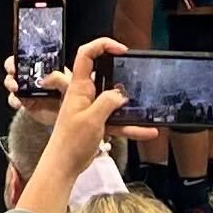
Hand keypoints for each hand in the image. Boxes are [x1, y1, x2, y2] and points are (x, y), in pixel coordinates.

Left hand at [21, 39, 131, 212]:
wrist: (64, 166)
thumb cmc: (70, 141)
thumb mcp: (91, 119)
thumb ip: (108, 102)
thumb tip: (121, 94)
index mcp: (79, 88)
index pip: (86, 56)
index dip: (102, 46)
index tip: (120, 50)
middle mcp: (85, 95)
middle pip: (103, 75)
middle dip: (119, 71)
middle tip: (136, 73)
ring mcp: (92, 109)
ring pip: (115, 101)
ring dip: (130, 104)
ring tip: (147, 103)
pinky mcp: (98, 124)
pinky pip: (118, 122)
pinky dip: (132, 126)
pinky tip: (148, 130)